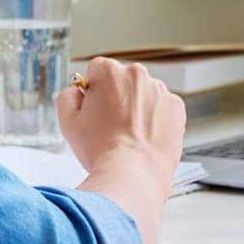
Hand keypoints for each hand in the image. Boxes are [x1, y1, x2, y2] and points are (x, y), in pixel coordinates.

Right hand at [55, 57, 184, 178]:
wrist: (134, 173)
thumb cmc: (101, 149)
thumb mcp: (68, 122)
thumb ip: (67, 96)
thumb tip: (77, 91)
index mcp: (108, 71)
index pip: (97, 70)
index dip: (93, 92)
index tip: (95, 110)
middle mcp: (136, 73)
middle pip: (121, 80)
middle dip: (116, 97)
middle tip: (110, 126)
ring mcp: (159, 89)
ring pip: (143, 93)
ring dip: (137, 107)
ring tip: (129, 135)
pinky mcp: (176, 106)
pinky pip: (162, 107)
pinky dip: (155, 119)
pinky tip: (145, 137)